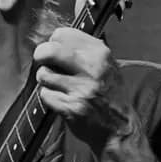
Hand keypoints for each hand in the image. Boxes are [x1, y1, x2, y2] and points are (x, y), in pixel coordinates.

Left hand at [33, 27, 134, 154]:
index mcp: (100, 53)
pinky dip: (49, 97)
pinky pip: (45, 95)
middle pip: (49, 51)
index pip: (62, 34)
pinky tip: (60, 99)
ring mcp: (81, 89)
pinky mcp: (71, 107)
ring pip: (44, 74)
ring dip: (45, 80)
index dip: (54, 42)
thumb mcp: (107, 65)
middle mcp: (92, 69)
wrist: (120, 127)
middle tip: (43, 62)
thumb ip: (85, 50)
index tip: (55, 50)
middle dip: (41, 55)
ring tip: (56, 84)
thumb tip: (54, 38)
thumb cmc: (110, 94)